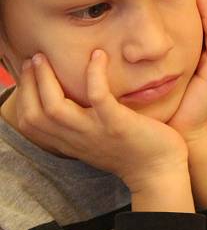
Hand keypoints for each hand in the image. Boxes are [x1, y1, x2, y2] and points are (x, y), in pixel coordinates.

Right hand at [13, 51, 188, 196]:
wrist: (160, 173)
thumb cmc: (135, 153)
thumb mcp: (98, 141)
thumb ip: (84, 126)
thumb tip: (79, 103)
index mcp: (71, 143)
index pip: (31, 124)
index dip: (23, 97)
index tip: (28, 74)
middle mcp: (78, 139)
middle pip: (36, 115)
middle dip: (28, 84)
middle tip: (34, 58)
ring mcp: (97, 132)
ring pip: (55, 108)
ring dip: (47, 79)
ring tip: (48, 57)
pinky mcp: (119, 124)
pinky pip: (98, 96)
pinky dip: (95, 74)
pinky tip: (98, 56)